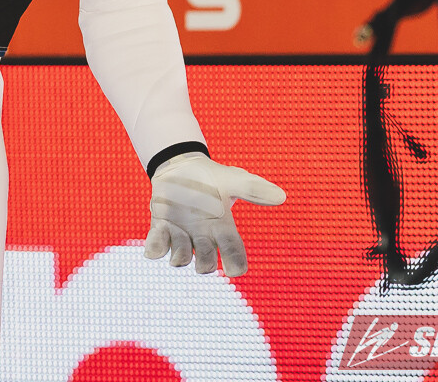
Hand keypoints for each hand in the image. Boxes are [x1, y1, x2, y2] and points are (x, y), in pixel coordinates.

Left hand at [145, 152, 284, 276]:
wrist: (181, 166)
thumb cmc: (211, 178)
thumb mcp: (232, 179)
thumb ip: (253, 188)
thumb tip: (281, 196)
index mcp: (222, 227)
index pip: (233, 253)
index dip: (236, 264)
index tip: (235, 270)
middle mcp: (202, 236)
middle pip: (206, 265)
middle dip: (204, 263)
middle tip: (200, 242)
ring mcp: (181, 234)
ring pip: (181, 259)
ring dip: (179, 251)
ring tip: (176, 230)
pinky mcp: (161, 228)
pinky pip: (157, 248)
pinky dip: (155, 248)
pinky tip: (159, 233)